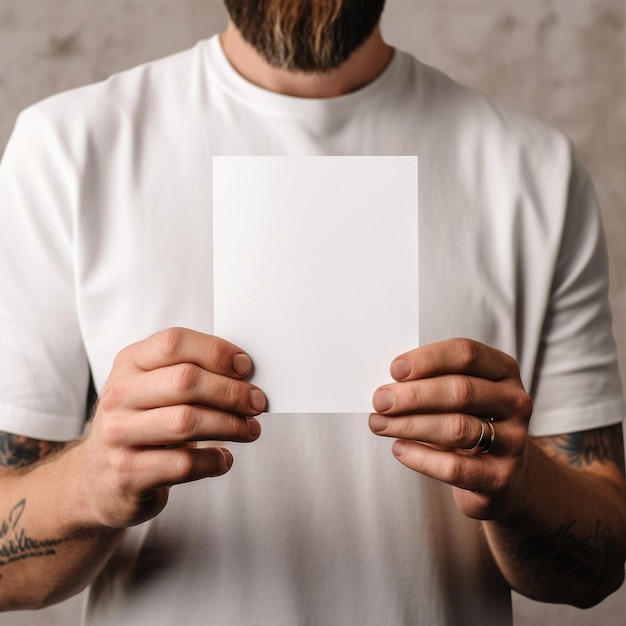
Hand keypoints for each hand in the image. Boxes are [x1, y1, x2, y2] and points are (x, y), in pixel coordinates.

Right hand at [79, 328, 264, 528]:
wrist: (97, 481)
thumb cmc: (141, 425)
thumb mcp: (153, 388)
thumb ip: (189, 373)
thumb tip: (244, 372)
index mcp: (129, 363)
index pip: (174, 342)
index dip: (216, 352)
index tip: (246, 368)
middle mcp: (119, 395)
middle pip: (186, 381)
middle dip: (232, 391)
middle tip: (257, 402)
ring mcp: (118, 436)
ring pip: (187, 422)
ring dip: (230, 425)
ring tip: (250, 430)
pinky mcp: (127, 474)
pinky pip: (184, 464)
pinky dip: (214, 461)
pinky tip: (224, 459)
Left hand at [369, 338, 532, 519]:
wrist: (505, 476)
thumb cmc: (470, 421)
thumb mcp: (461, 394)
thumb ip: (432, 381)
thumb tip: (387, 386)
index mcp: (503, 370)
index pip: (466, 354)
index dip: (428, 359)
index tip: (395, 369)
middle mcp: (514, 401)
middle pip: (461, 391)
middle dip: (413, 395)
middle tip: (380, 400)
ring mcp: (513, 440)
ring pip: (457, 428)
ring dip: (410, 425)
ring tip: (379, 424)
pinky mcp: (501, 476)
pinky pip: (455, 467)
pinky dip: (421, 457)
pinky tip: (398, 449)